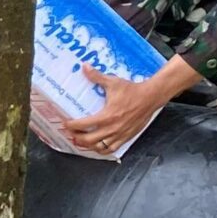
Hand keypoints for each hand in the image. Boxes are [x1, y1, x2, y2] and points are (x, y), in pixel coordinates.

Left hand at [62, 60, 185, 153]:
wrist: (150, 97)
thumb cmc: (132, 90)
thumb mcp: (113, 82)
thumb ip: (97, 77)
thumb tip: (85, 67)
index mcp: (107, 116)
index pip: (83, 125)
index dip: (72, 125)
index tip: (66, 124)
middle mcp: (112, 128)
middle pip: (89, 140)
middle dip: (77, 138)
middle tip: (71, 134)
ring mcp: (120, 134)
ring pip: (100, 147)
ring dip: (88, 146)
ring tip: (81, 142)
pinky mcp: (127, 137)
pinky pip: (112, 149)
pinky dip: (103, 150)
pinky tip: (97, 147)